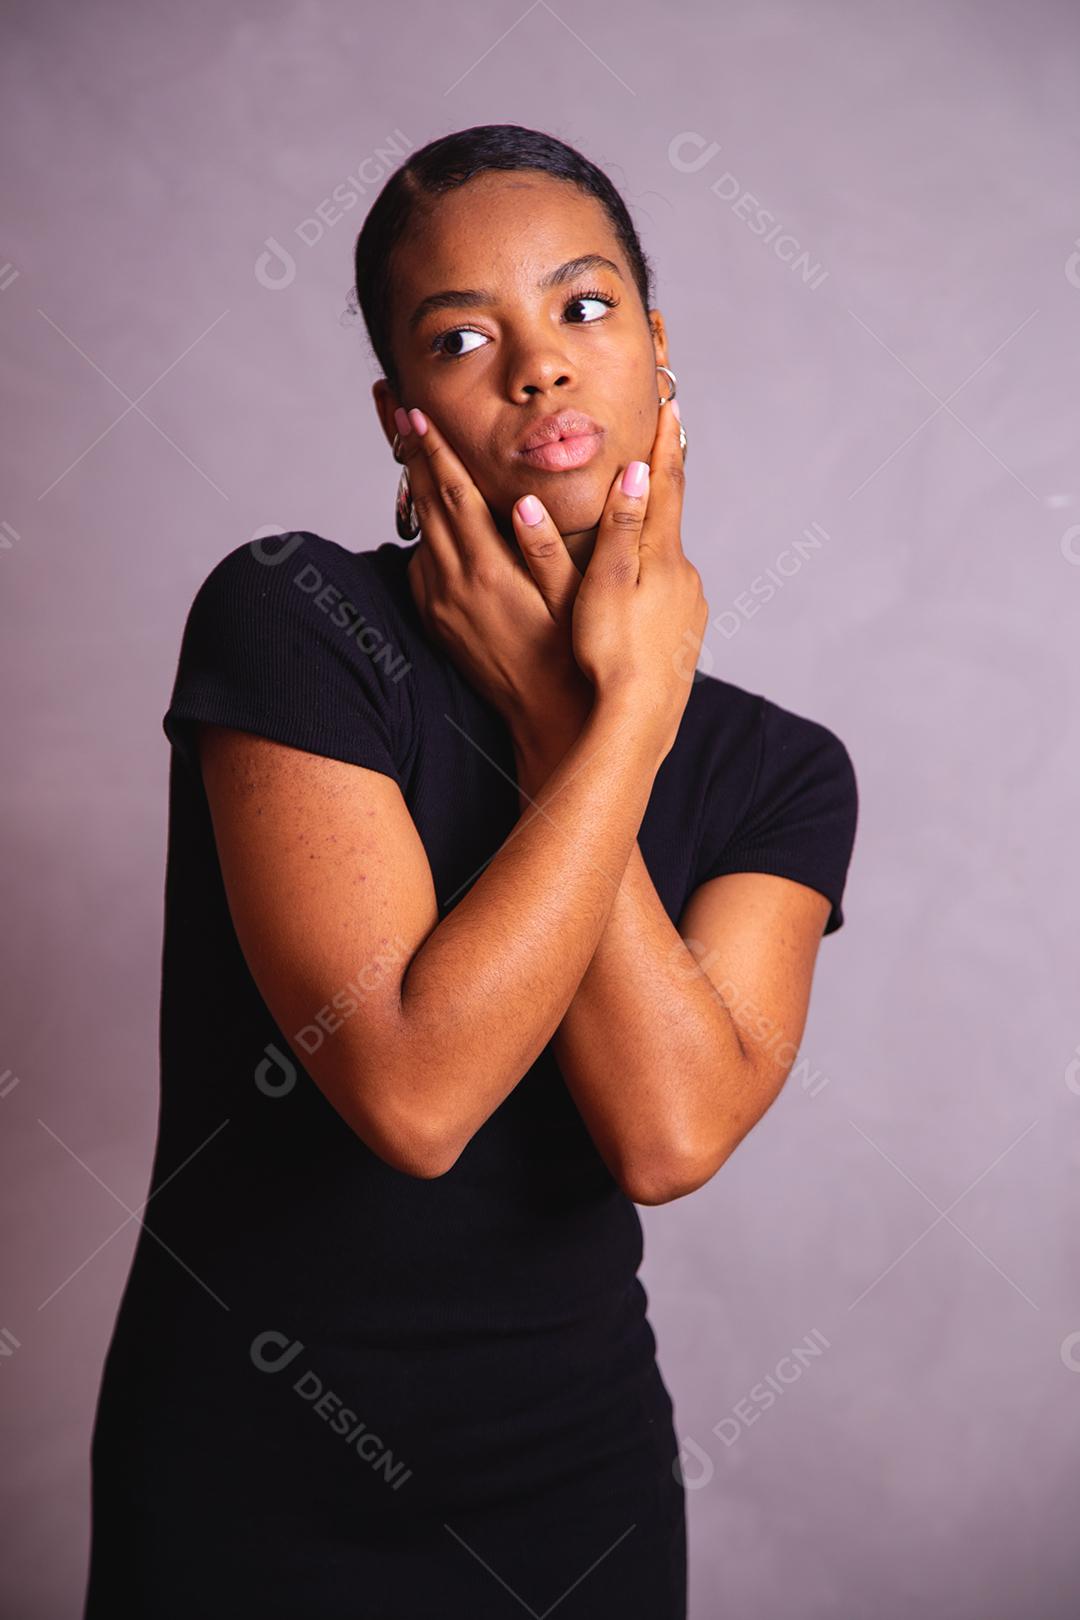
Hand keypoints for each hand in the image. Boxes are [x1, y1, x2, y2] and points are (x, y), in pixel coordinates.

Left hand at [392, 406, 593, 750]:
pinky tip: (432, 516)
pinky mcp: (437, 621)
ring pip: (419, 532)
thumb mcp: (570, 600)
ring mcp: (440, 604)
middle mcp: (453, 584)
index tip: (416, 412)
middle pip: (423, 503)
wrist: (546, 719)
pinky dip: (424, 532)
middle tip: (395, 409)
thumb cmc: (571, 659)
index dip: (433, 449)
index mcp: (486, 570)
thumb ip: (548, 548)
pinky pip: (422, 566)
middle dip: (410, 452)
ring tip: (407, 447)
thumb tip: (527, 501)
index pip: (451, 493)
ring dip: (412, 487)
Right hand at [571, 398, 706, 762]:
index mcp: (661, 556)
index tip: (670, 404)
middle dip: (655, 490)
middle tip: (653, 453)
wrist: (638, 721)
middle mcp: (684, 577)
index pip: (664, 485)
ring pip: (665, 562)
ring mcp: (688, 609)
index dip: (663, 444)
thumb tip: (635, 473)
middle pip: (667, 520)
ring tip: (633, 534)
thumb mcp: (606, 584)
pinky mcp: (684, 638)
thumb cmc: (611, 653)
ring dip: (650, 543)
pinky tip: (636, 602)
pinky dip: (651, 585)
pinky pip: (666, 597)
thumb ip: (620, 528)